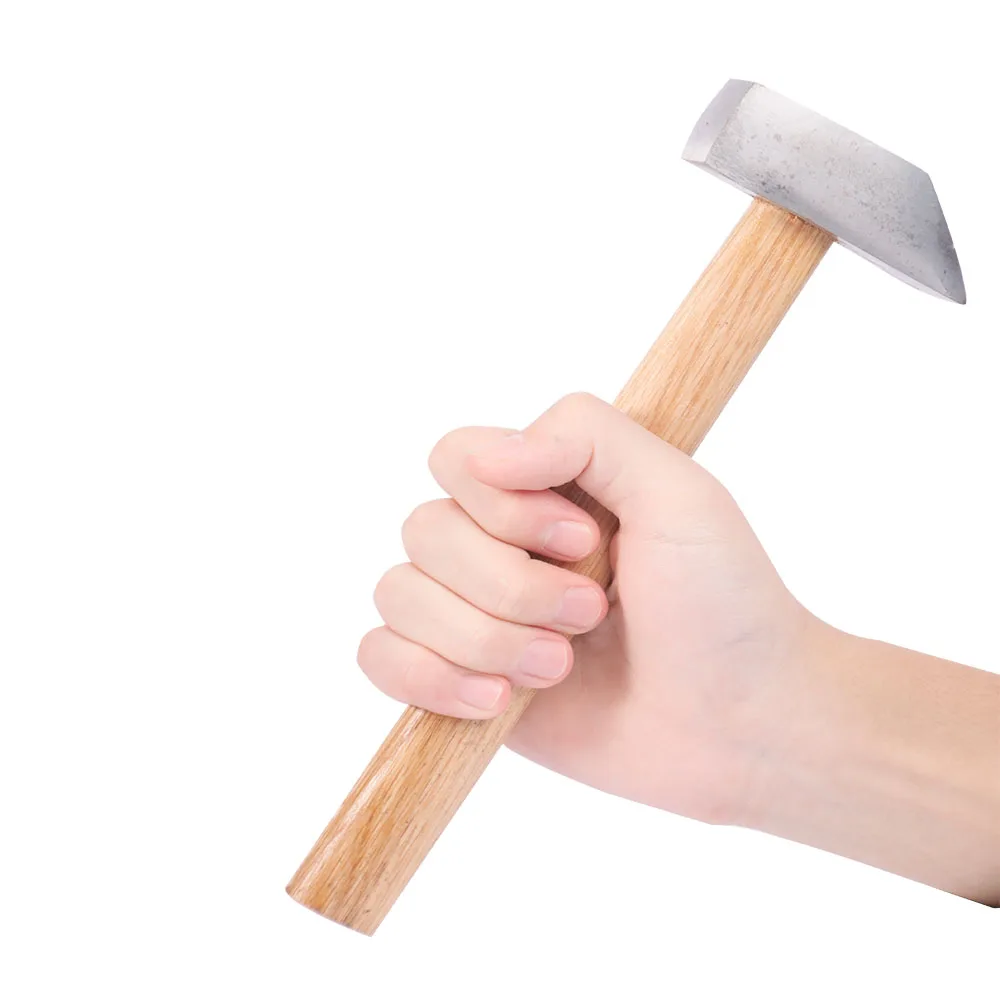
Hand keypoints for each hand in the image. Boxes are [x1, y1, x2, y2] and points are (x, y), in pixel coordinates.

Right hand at [358, 392, 812, 824]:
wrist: (738, 724)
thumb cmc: (723, 604)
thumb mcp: (679, 492)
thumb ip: (586, 435)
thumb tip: (488, 454)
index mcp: (545, 490)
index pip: (454, 458)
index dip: (502, 505)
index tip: (583, 541)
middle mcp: (500, 546)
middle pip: (423, 532)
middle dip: (509, 586)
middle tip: (592, 616)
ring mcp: (475, 615)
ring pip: (400, 597)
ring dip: (482, 638)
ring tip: (559, 668)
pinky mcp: (459, 681)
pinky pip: (380, 657)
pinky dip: (428, 676)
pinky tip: (497, 701)